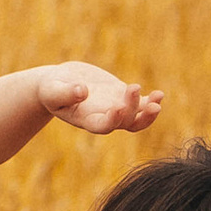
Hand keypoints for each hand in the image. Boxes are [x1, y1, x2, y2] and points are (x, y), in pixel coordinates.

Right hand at [37, 62, 164, 136]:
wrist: (60, 84)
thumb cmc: (51, 88)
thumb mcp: (52, 90)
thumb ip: (65, 93)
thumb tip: (82, 91)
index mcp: (86, 120)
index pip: (102, 126)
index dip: (112, 120)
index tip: (118, 107)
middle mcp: (103, 118)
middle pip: (124, 122)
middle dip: (133, 109)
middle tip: (134, 88)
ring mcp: (115, 109)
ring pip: (137, 118)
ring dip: (148, 112)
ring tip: (157, 99)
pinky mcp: (122, 97)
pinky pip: (141, 104)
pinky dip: (151, 101)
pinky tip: (160, 94)